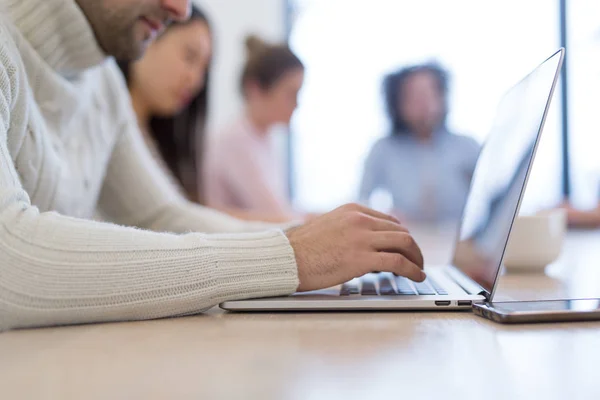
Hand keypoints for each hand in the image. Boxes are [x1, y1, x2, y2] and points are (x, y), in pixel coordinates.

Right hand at [286, 203, 424, 291]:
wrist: (285, 259)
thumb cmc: (302, 249)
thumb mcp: (329, 227)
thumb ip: (350, 230)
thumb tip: (368, 245)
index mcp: (352, 210)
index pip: (389, 220)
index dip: (401, 237)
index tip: (406, 249)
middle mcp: (360, 219)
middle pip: (400, 231)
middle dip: (413, 248)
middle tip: (417, 260)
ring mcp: (361, 237)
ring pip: (404, 243)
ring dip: (417, 258)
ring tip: (419, 270)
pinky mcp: (361, 258)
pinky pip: (397, 262)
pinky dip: (412, 269)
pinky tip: (417, 276)